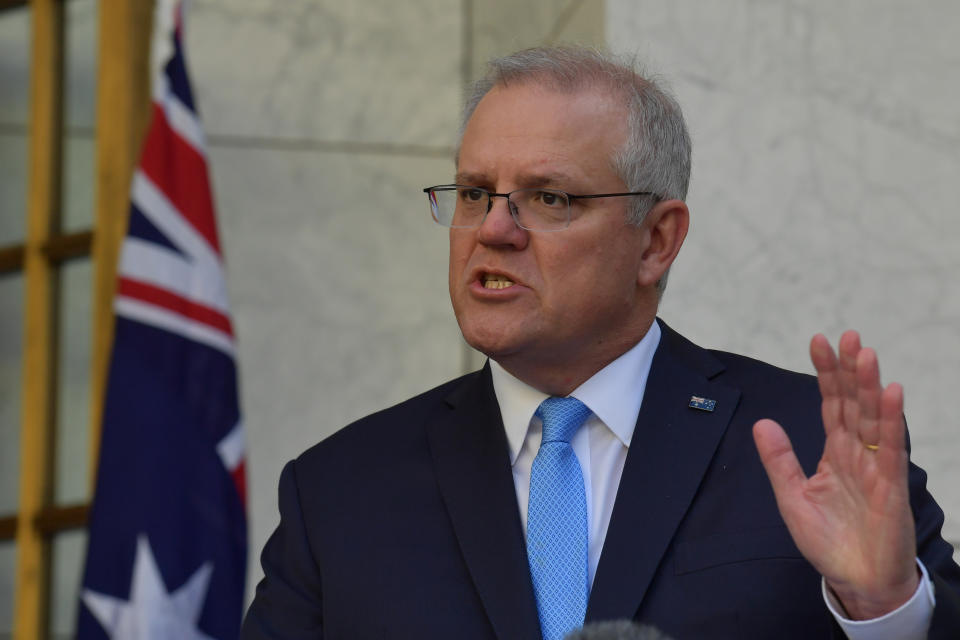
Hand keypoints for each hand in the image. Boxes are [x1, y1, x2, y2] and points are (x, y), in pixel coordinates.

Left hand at [752, 331, 918, 619]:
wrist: (855, 580)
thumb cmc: (828, 540)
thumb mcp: (792, 497)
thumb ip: (780, 460)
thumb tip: (761, 422)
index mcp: (834, 452)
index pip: (830, 403)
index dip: (826, 373)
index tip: (819, 340)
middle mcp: (857, 452)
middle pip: (853, 402)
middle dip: (849, 369)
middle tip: (847, 335)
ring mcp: (875, 465)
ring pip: (872, 417)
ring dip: (869, 385)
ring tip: (866, 352)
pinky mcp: (890, 485)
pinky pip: (889, 447)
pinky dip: (889, 419)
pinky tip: (890, 392)